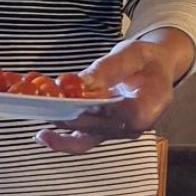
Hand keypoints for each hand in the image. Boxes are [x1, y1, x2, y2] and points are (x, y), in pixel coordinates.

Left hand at [37, 36, 185, 153]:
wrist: (154, 71)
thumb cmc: (147, 62)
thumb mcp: (132, 54)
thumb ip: (108, 68)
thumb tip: (82, 82)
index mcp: (151, 105)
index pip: (127, 114)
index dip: (102, 111)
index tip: (80, 103)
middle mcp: (134, 125)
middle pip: (101, 128)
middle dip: (74, 120)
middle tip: (50, 110)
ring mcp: (117, 132)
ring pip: (89, 141)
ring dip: (63, 138)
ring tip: (42, 131)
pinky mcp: (103, 132)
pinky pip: (83, 140)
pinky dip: (64, 139)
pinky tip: (45, 135)